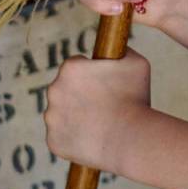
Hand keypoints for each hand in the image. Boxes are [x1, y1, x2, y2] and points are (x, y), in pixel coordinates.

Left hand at [45, 47, 151, 172]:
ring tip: (100, 123)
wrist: (130, 139)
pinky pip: (62, 136)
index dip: (90, 73)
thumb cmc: (135, 99)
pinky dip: (74, 137)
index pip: (75, 65)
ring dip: (75, 115)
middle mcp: (54, 90)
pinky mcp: (53, 141)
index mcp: (70, 68)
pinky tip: (92, 138)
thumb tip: (118, 47)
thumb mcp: (136, 62)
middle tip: (102, 104)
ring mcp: (51, 117)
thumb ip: (123, 50)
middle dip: (80, 94)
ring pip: (61, 113)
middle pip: (64, 89)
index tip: (103, 84)